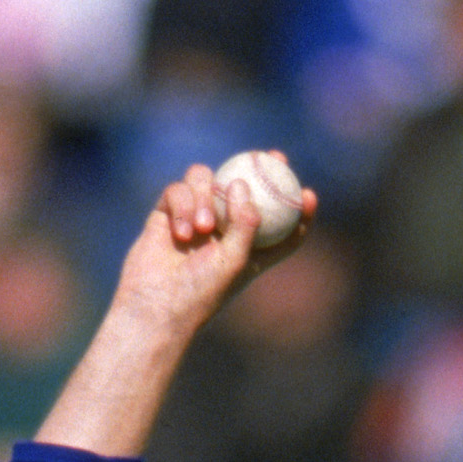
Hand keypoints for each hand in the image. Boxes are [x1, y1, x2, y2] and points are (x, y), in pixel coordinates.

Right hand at [131, 160, 317, 319]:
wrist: (154, 304)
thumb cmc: (200, 291)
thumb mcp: (235, 260)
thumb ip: (245, 222)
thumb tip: (242, 184)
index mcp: (248, 249)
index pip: (278, 226)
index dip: (296, 209)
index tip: (308, 193)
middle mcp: (223, 230)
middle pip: (245, 190)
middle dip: (261, 170)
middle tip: (271, 157)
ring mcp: (195, 218)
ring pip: (208, 182)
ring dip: (207, 197)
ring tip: (204, 228)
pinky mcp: (167, 213)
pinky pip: (178, 191)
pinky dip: (183, 206)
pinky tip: (181, 233)